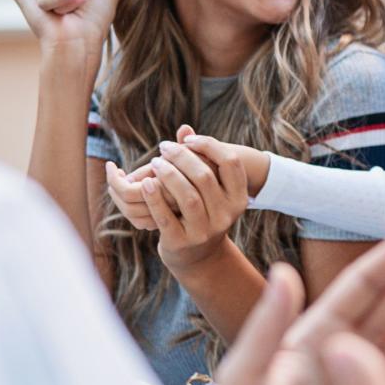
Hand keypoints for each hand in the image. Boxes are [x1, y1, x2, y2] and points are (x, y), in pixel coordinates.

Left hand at [105, 126, 269, 236]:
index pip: (231, 163)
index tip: (188, 140)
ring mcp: (205, 231)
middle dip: (182, 157)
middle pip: (205, 177)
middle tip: (164, 147)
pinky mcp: (182, 241)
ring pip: (188, 196)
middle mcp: (226, 215)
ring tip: (155, 162)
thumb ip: (198, 160)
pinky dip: (154, 197)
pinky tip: (146, 181)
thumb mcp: (208, 189)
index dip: (209, 146)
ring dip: (168, 174)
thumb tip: (184, 129)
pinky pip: (165, 217)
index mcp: (238, 198)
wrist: (196, 256)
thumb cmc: (201, 211)